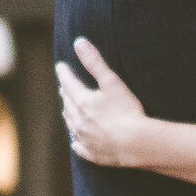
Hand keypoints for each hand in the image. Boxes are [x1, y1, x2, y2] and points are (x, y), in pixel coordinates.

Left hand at [57, 38, 153, 168]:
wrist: (135, 143)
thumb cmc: (126, 110)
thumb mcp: (111, 82)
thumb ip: (94, 62)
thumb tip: (79, 42)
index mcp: (82, 102)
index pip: (68, 83)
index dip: (64, 73)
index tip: (60, 66)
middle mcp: (78, 121)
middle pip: (68, 104)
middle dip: (66, 93)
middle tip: (64, 87)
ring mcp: (84, 138)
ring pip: (71, 124)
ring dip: (69, 115)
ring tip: (67, 110)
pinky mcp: (92, 153)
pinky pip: (79, 146)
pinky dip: (76, 140)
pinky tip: (75, 141)